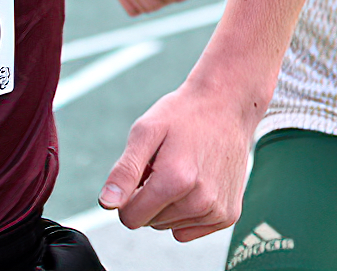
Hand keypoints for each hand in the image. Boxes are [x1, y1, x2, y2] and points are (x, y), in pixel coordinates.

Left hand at [98, 84, 254, 241]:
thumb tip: (107, 203)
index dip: (128, 196)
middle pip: (150, 223)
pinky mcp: (229, 216)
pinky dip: (187, 212)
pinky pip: (190, 230)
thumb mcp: (145, 132)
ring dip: (168, 204)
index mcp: (175, 180)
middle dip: (149, 197)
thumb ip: (124, 171)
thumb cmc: (184, 116)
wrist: (227, 105)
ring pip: (169, 226)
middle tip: (163, 165)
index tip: (141, 173)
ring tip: (182, 170)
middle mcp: (200, 201)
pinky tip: (196, 184)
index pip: (131, 218)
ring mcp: (217, 211)